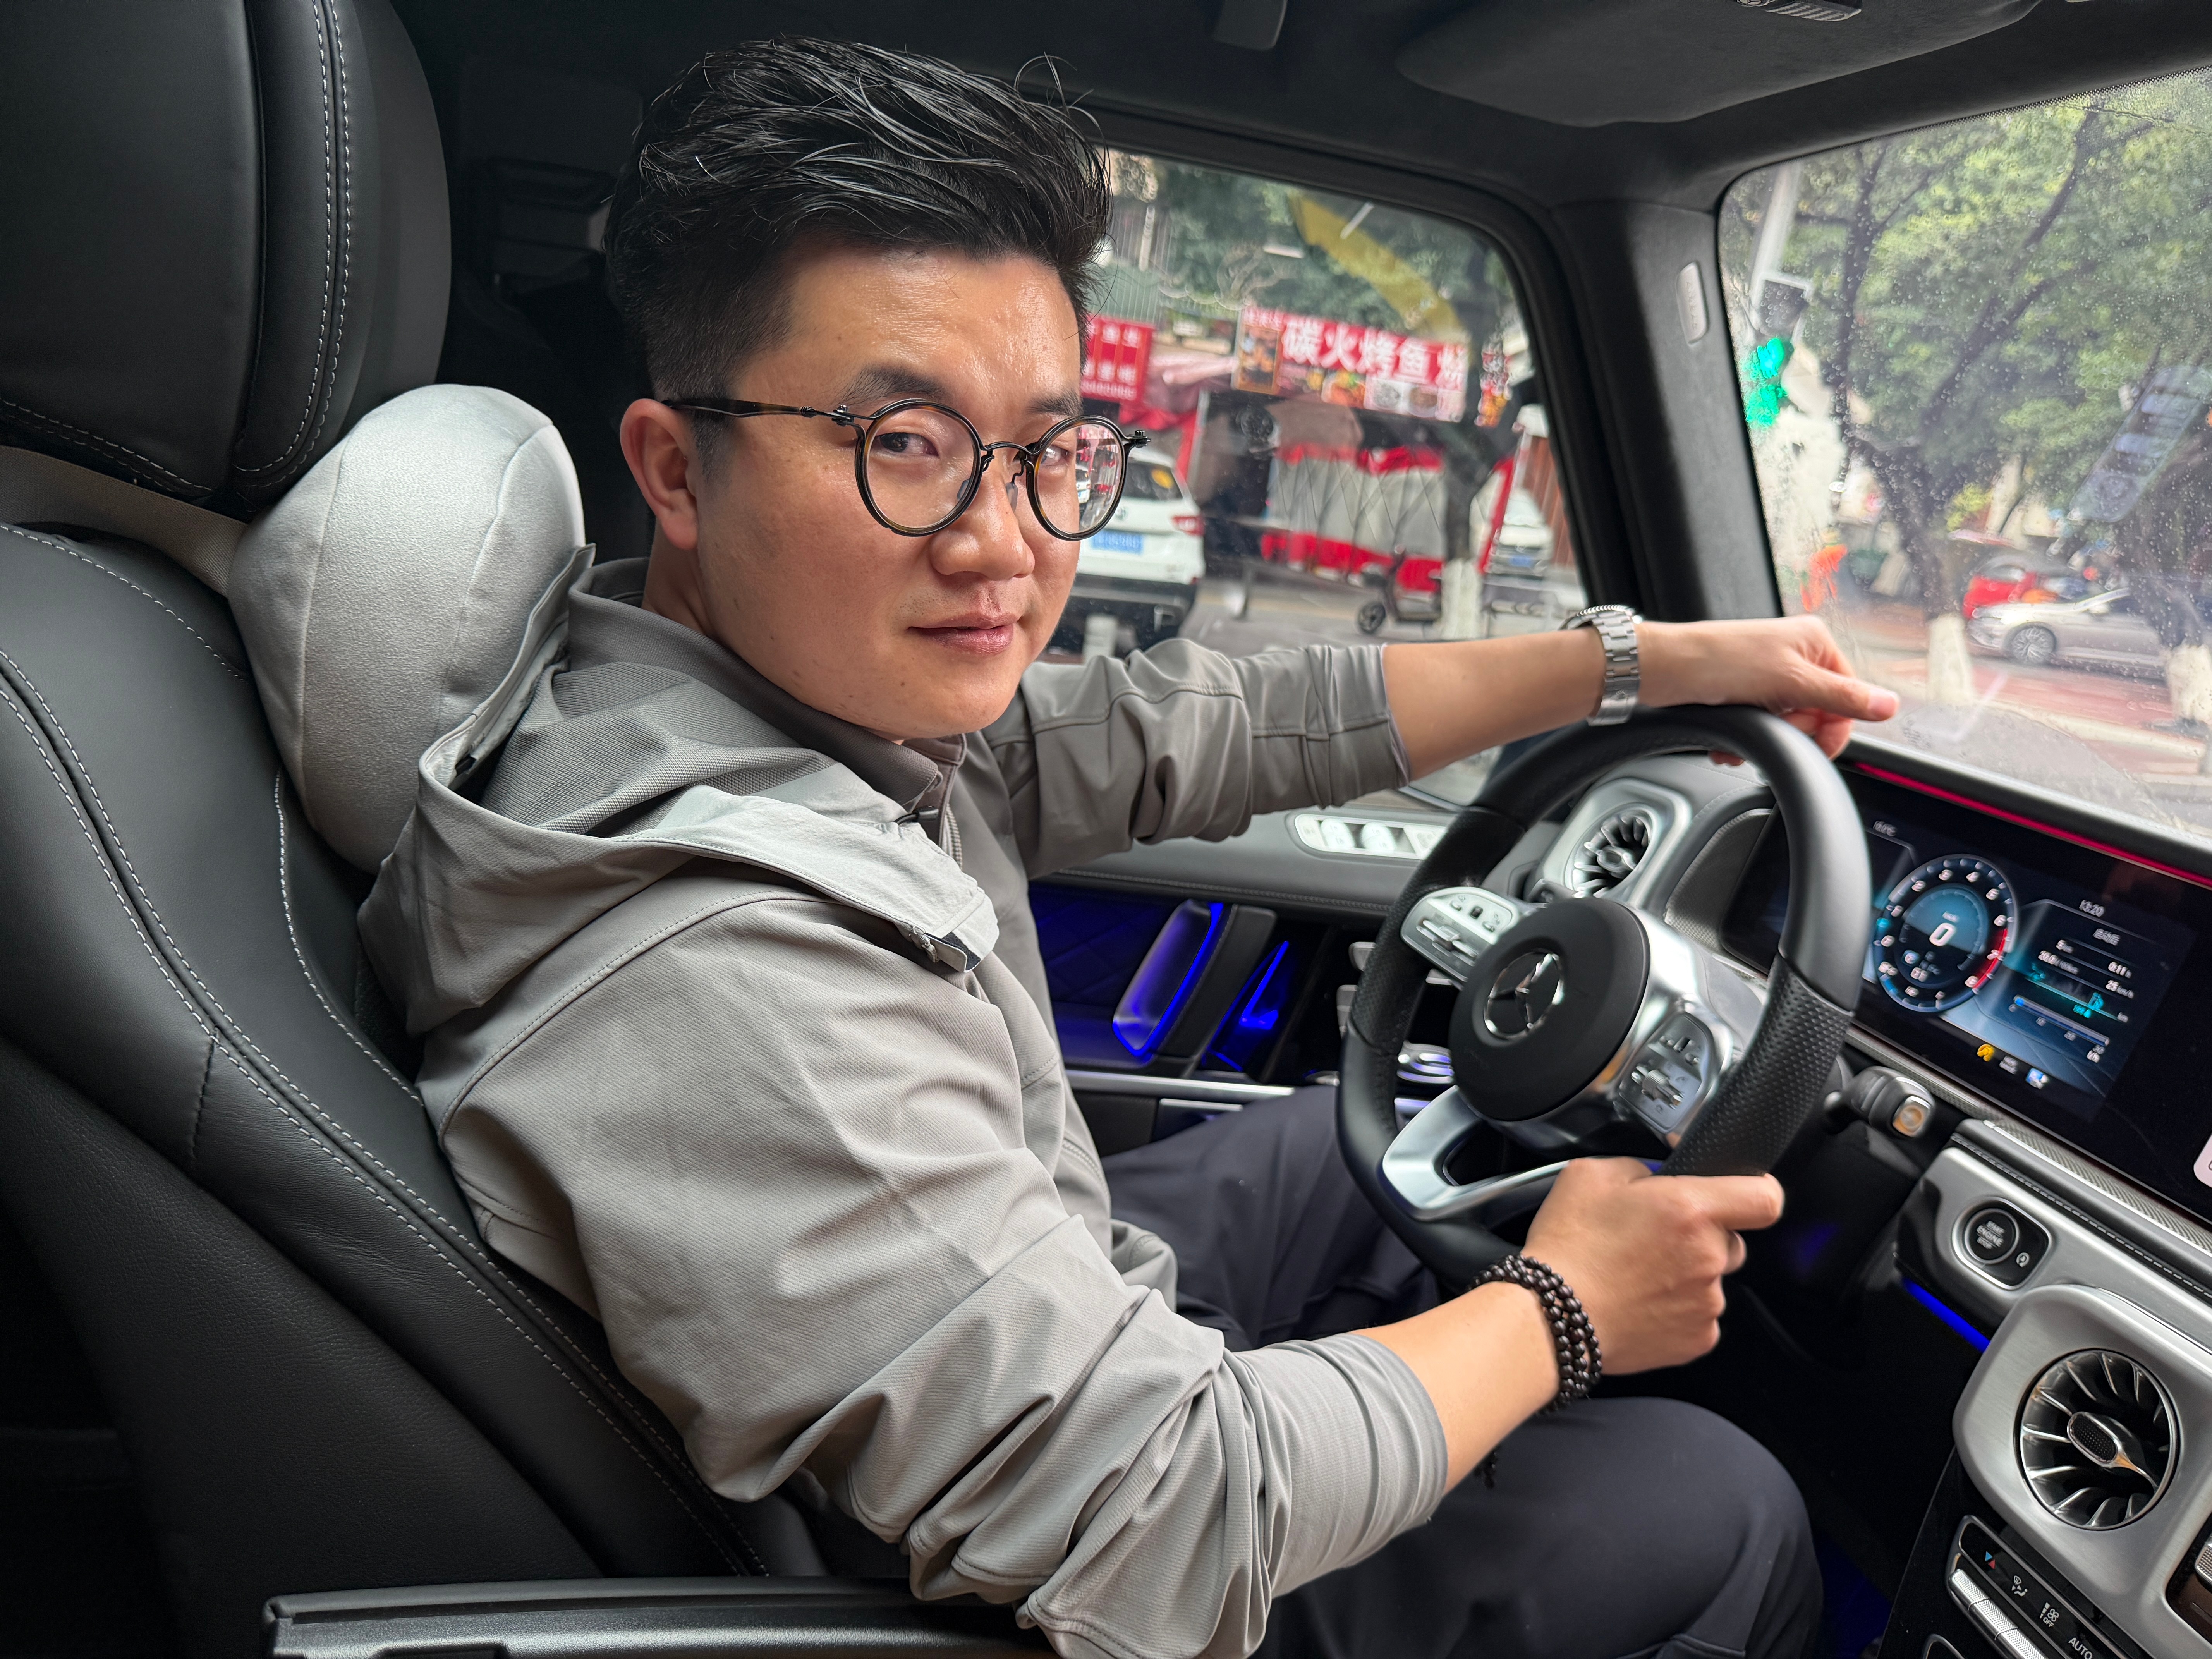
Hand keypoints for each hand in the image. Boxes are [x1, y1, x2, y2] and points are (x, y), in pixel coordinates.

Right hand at [1522, 1158, 1783, 1374]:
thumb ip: (1639, 1167)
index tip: (1746, 1194)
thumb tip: (1657, 1178)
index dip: (1760, 1191)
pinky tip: (1640, 1303)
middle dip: (1703, 1237)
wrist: (1549, 1317)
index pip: (1765, 1198)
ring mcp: (1707, 1302)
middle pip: (1731, 1240)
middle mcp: (1708, 1257)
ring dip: (1686, 1275)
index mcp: (1691, 1209)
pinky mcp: (1697, 1339)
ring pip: (1712, 1280)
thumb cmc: (1568, 1247)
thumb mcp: (1591, 1175)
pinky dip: (1676, 1310)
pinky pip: (1699, 1317)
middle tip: (1656, 1240)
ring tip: (1637, 1276)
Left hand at [1637, 615, 1898, 758]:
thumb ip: (1840, 697)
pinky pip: (1761, 728)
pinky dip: (1745, 740)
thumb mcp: (1789, 681)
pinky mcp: (1745, 693)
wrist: (1662, 670)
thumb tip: (1888, 704)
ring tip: (1739, 730)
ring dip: (1764, 738)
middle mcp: (1796, 656)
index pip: (1847, 697)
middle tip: (1766, 723)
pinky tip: (1727, 741)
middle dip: (1790, 732)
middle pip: (1816, 715)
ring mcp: (1769, 676)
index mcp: (1815, 643)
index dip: (1832, 728)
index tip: (1814, 745)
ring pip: (1787, 726)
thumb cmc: (1720, 660)